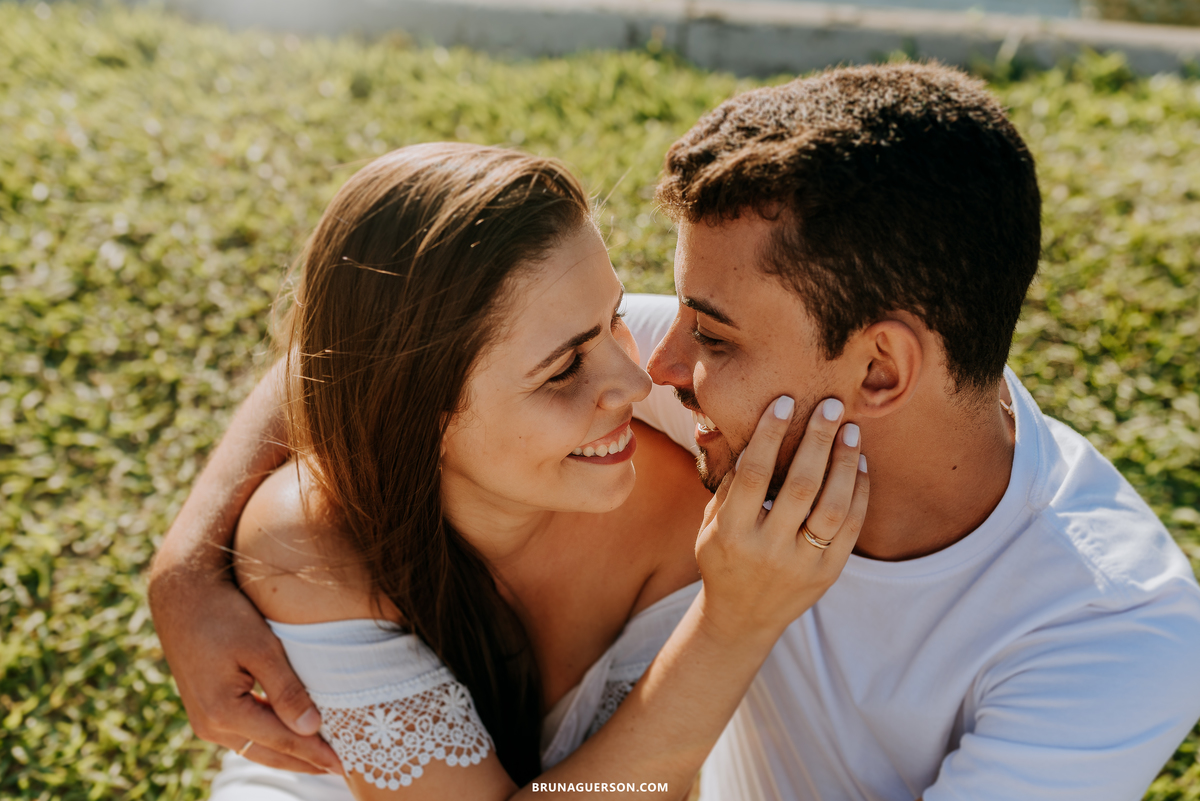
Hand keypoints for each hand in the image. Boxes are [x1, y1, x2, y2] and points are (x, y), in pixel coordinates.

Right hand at [148, 562, 342, 774]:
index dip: (317, 755)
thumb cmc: (224, 615)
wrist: (182, 595)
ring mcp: (205, 720)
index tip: (348, 766)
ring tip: (324, 760)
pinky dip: (272, 739)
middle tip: (344, 772)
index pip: (283, 742)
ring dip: (290, 754)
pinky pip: (246, 734)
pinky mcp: (207, 709)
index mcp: (223, 712)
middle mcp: (210, 725)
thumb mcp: (261, 648)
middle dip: (306, 763)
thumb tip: (312, 728)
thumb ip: (286, 690)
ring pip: (257, 748)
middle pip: (269, 754)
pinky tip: (294, 737)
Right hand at [694, 396, 867, 642]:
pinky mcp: (828, 573)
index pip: (754, 474)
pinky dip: (859, 492)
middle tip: (832, 406)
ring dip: (845, 464)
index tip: (785, 403)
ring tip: (852, 430)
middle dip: (818, 440)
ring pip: (833, 507)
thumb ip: (729, 485)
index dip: (769, 435)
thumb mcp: (711, 525)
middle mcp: (768, 549)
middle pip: (800, 486)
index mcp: (732, 533)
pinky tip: (859, 464)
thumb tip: (750, 432)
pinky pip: (851, 528)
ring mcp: (801, 564)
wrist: (741, 618)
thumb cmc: (723, 558)